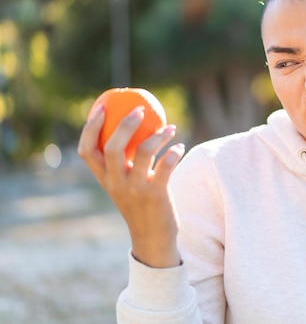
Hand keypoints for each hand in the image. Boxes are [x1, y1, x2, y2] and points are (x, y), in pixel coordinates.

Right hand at [77, 104, 185, 267]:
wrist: (152, 239)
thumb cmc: (140, 204)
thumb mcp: (125, 184)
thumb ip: (124, 163)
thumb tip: (133, 128)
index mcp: (104, 179)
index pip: (86, 151)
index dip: (90, 127)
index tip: (102, 107)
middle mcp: (116, 184)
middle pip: (112, 147)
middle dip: (125, 124)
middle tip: (140, 110)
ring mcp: (135, 190)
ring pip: (143, 152)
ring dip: (159, 135)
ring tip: (170, 128)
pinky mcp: (156, 195)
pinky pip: (166, 165)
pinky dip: (174, 152)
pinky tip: (179, 147)